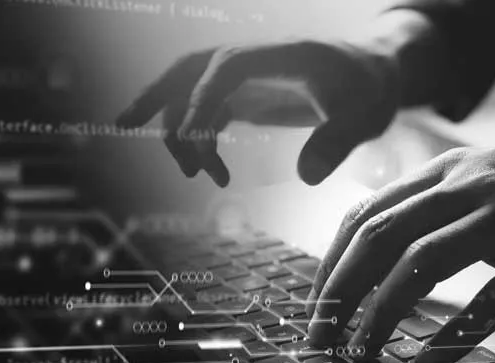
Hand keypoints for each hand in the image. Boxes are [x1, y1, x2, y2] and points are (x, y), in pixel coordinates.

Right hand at [116, 40, 398, 186]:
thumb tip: (308, 177)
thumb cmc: (370, 90)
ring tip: (196, 175)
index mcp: (280, 54)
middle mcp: (252, 60)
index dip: (204, 97)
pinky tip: (214, 173)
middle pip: (189, 68)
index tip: (194, 137)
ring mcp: (244, 76)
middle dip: (154, 95)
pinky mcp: (244, 94)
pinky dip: (199, 140)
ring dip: (180, 130)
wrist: (373, 75)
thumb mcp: (366, 117)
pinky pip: (206, 112)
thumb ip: (339, 142)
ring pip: (189, 93)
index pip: (227, 66)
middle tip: (120, 125)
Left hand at [304, 137, 494, 362]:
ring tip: (359, 351)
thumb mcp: (487, 179)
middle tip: (318, 336)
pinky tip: (427, 362)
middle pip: (379, 237)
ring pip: (420, 263)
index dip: (331, 263)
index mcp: (448, 169)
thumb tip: (383, 252)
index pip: (366, 213)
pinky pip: (489, 298)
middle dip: (338, 292)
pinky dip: (452, 335)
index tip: (315, 304)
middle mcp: (469, 184)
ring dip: (380, 312)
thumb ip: (437, 206)